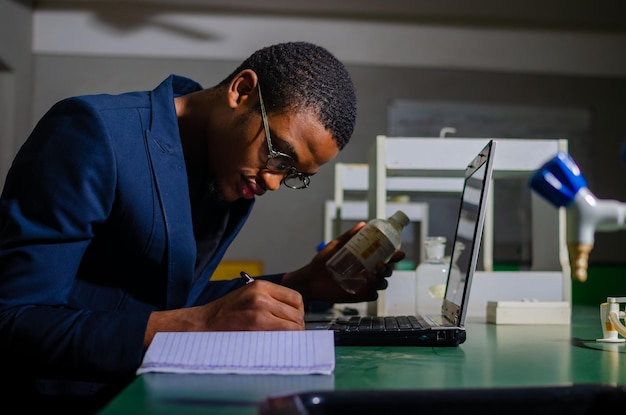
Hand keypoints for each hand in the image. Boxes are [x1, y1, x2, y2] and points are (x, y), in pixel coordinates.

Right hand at [144, 280, 304, 346]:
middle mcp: (262, 294)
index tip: (293, 320)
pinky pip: (283, 332)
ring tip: (284, 339)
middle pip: (296, 311)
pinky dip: (284, 339)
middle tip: (290, 334)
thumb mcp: (248, 297)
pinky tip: (277, 342)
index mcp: (261, 285)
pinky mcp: (256, 323)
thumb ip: (269, 300)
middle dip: (297, 325)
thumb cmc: (225, 313)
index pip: (296, 298)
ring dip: (292, 334)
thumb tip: (293, 314)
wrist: (203, 323)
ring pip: (293, 323)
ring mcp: (260, 308)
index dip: (298, 312)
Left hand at [282, 223, 405, 303]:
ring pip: (382, 283)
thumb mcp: (336, 246)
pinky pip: (372, 295)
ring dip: (382, 279)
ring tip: (373, 273)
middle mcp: (368, 272)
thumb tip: (363, 224)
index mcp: (365, 260)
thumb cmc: (322, 262)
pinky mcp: (359, 296)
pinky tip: (368, 284)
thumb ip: (349, 236)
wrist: (310, 279)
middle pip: (387, 271)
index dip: (394, 256)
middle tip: (382, 264)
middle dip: (389, 268)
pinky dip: (373, 290)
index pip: (385, 257)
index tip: (399, 252)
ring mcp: (364, 285)